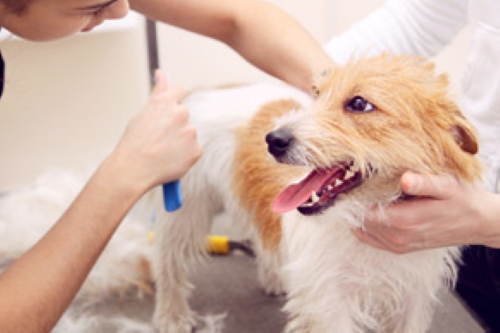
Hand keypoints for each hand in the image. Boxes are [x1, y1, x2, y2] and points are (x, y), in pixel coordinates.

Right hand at [108, 70, 201, 193]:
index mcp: (166, 101)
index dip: (173, 101)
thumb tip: (162, 72)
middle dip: (174, 125)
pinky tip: (169, 159)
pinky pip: (193, 149)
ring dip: (180, 140)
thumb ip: (159, 92)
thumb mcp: (143, 113)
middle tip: (158, 139)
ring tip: (161, 151)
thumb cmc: (134, 142)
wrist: (133, 170)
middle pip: (183, 115)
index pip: (179, 91)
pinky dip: (185, 155)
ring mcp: (190, 132)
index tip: (168, 111)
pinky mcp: (196, 150)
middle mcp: (181, 113)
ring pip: (188, 133)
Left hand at [352, 171, 499, 252]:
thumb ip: (423, 183)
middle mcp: (397, 237)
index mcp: (405, 220)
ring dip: (358, 215)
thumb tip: (405, 179)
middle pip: (360, 221)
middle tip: (352, 186)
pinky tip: (365, 212)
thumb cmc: (461, 200)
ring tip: (359, 196)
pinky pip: (370, 240)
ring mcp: (398, 245)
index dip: (354, 198)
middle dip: (355, 205)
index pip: (364, 211)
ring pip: (363, 231)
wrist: (477, 222)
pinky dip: (363, 227)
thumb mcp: (446, 186)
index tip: (351, 183)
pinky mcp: (400, 247)